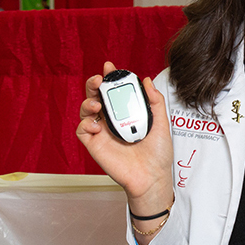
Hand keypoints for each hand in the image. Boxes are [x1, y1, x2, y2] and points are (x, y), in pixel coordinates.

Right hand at [76, 62, 174, 216]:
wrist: (152, 177)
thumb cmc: (158, 154)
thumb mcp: (161, 123)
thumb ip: (155, 101)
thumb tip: (146, 80)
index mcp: (126, 112)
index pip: (115, 90)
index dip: (110, 77)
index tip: (110, 67)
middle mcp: (112, 120)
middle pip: (96, 96)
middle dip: (94, 84)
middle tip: (98, 80)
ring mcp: (102, 132)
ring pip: (86, 110)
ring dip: (88, 102)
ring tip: (97, 105)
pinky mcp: (94, 145)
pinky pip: (82, 130)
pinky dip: (86, 124)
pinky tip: (97, 126)